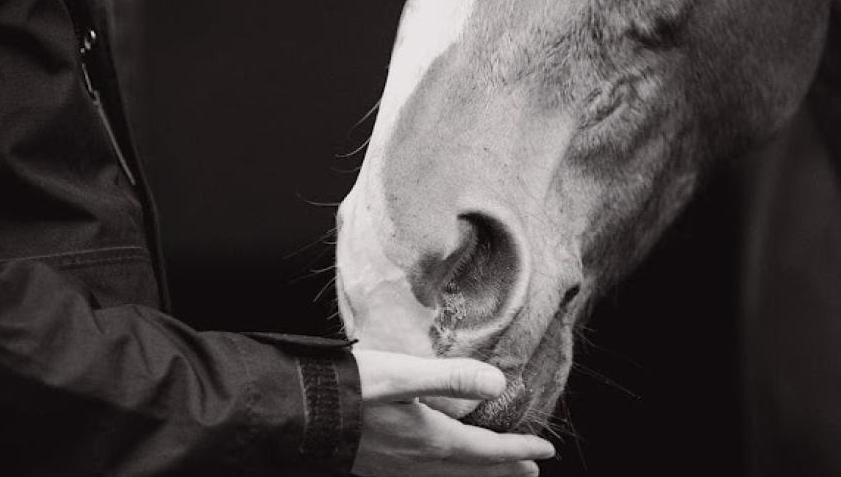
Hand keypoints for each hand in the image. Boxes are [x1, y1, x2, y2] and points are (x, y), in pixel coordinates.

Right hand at [351, 350, 554, 476]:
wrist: (295, 414)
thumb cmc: (346, 389)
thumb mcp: (402, 374)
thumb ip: (451, 377)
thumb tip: (499, 382)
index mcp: (430, 440)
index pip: (486, 450)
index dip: (518, 450)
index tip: (545, 451)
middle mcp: (416, 462)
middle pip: (472, 470)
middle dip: (504, 468)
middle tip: (531, 470)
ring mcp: (395, 469)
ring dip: (477, 475)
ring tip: (495, 473)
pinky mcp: (376, 468)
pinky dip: (445, 476)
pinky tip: (437, 471)